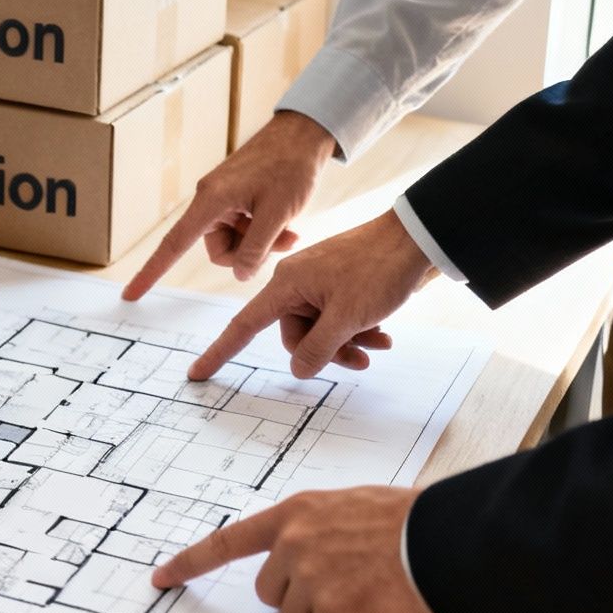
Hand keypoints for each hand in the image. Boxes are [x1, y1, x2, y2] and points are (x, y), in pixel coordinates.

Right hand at [123, 111, 338, 299]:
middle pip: (218, 249)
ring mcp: (223, 198)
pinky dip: (262, 230)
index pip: (173, 244)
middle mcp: (210, 199)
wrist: (302, 134)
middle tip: (283, 240)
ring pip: (234, 241)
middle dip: (250, 253)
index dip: (151, 272)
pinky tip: (286, 222)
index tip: (131, 293)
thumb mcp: (277, 214)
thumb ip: (255, 249)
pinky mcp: (235, 197)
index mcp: (211, 201)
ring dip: (260, 242)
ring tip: (288, 229)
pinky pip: (241, 227)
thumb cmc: (290, 167)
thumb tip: (240, 274)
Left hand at [151, 486, 432, 612]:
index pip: (228, 541)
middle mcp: (293, 543)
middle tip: (341, 589)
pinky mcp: (331, 609)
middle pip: (270, 593)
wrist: (441, 539)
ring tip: (364, 597)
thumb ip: (316, 528)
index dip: (192, 562)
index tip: (162, 577)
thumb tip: (303, 556)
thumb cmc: (407, 521)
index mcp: (295, 513)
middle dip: (300, 599)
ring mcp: (309, 577)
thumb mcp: (349, 506)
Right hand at [188, 209, 438, 380]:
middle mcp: (296, 282)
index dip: (220, 351)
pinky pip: (336, 317)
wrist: (415, 239)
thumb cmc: (378, 270)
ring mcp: (319, 283)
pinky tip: (382, 336)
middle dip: (324, 352)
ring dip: (346, 343)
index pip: (244, 324)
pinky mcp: (340, 284)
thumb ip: (318, 348)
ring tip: (378, 346)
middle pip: (294, 335)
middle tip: (359, 360)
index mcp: (287, 284)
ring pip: (319, 329)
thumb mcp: (347, 317)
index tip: (197, 373)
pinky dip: (355, 330)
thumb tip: (299, 369)